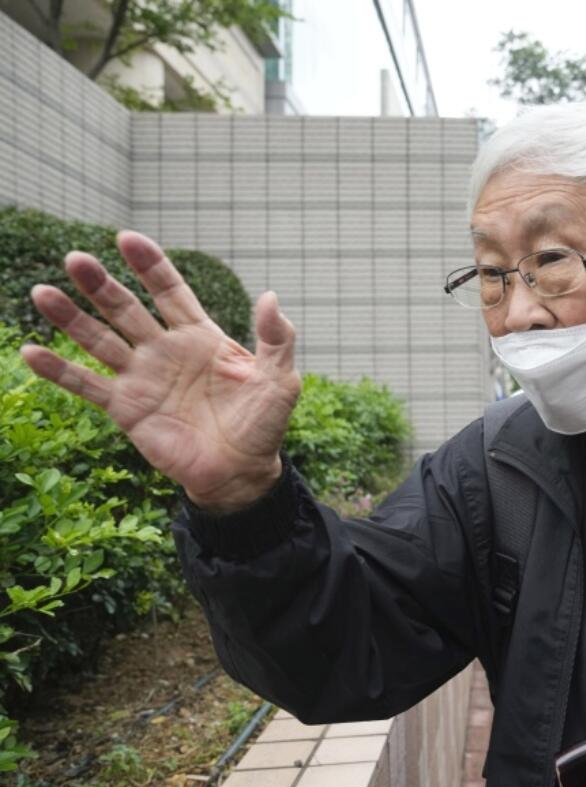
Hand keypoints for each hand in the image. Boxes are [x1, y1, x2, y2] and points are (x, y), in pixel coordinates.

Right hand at [21, 231, 300, 512]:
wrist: (242, 472)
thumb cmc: (263, 424)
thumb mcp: (279, 379)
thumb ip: (276, 338)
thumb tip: (270, 296)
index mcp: (201, 336)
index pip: (170, 291)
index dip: (150, 266)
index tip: (127, 239)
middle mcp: (165, 350)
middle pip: (126, 309)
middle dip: (101, 285)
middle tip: (77, 259)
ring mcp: (142, 378)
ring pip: (99, 340)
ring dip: (70, 318)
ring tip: (42, 293)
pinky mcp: (126, 409)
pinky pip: (87, 385)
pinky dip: (58, 370)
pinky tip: (31, 351)